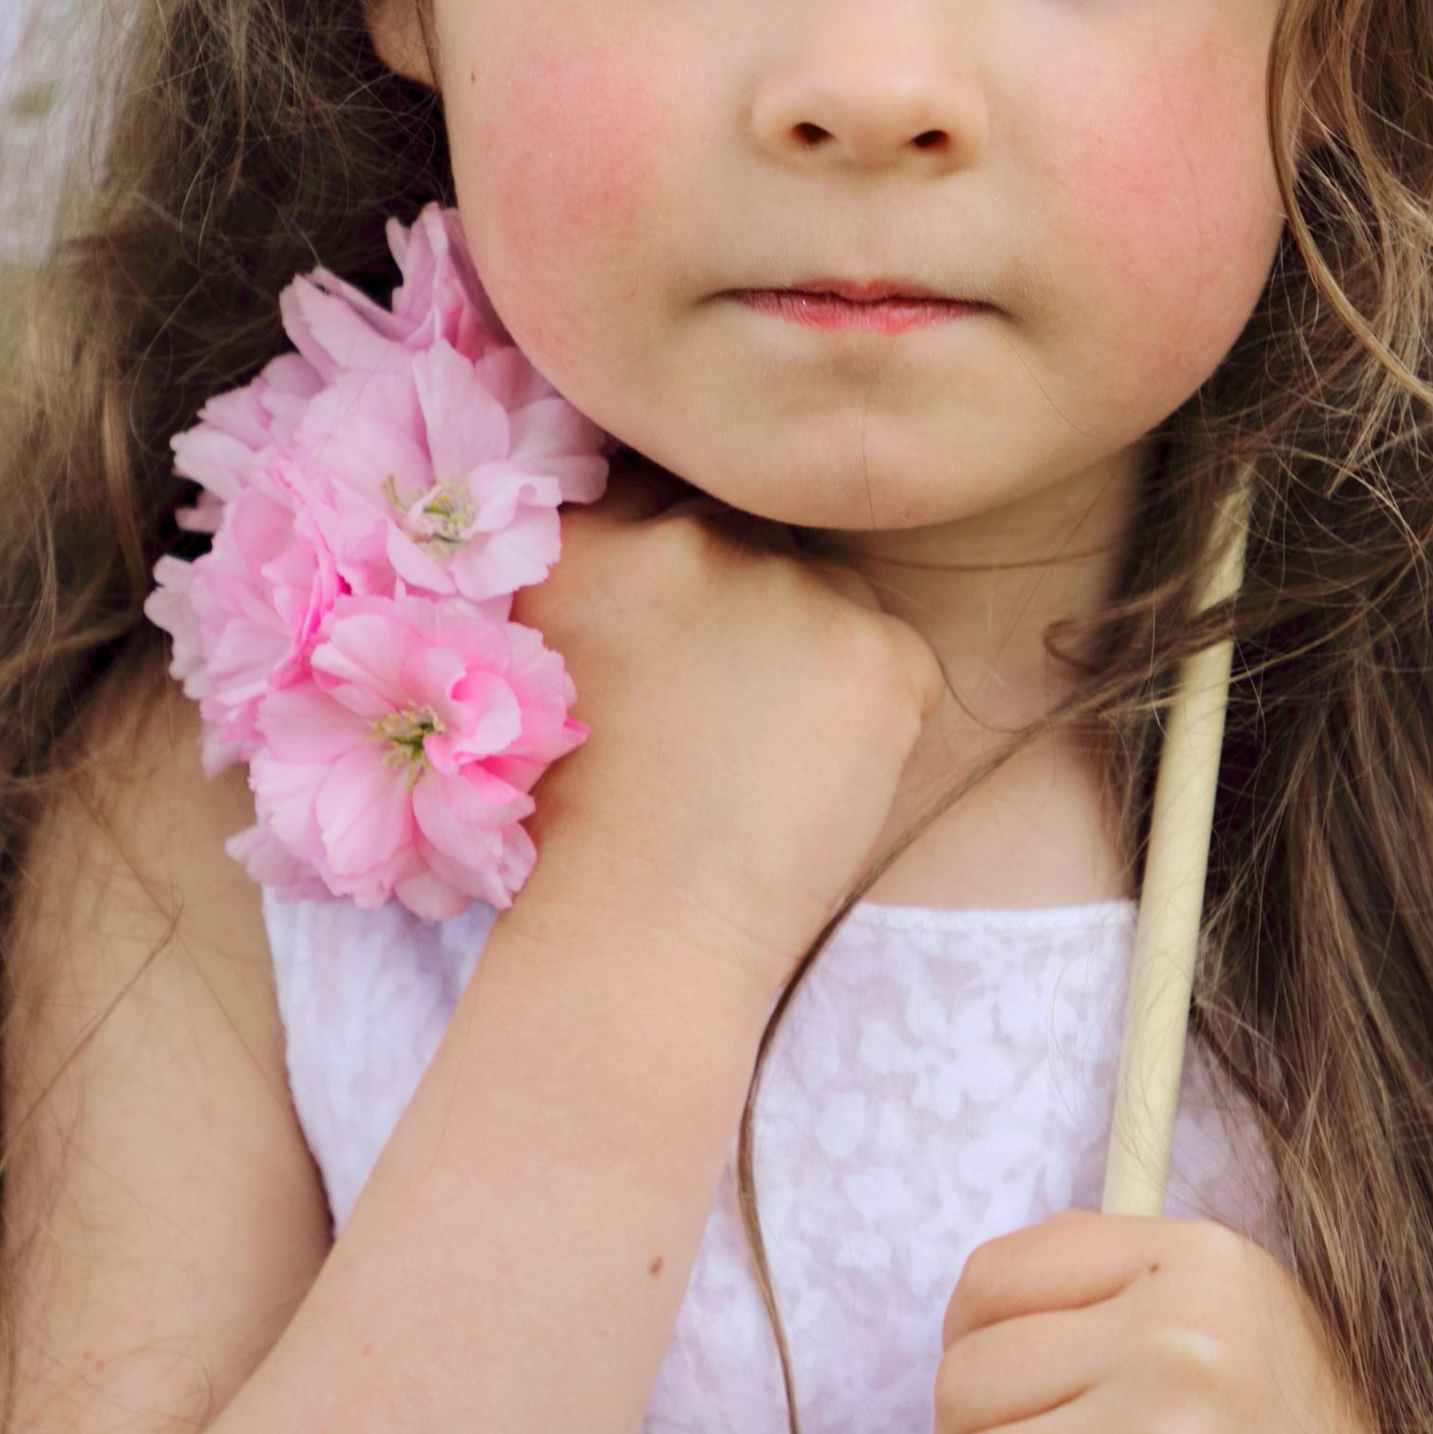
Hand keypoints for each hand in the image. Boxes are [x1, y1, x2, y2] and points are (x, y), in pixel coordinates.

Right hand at [515, 470, 941, 986]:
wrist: (638, 939)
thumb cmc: (576, 833)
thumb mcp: (537, 673)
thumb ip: (592, 585)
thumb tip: (659, 541)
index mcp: (587, 538)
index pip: (658, 494)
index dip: (678, 564)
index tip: (680, 626)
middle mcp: (686, 538)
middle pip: (751, 531)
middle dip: (749, 599)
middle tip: (726, 708)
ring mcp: (789, 588)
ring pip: (829, 591)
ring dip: (814, 650)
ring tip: (765, 757)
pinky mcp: (878, 651)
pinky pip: (895, 658)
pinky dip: (873, 715)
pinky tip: (815, 781)